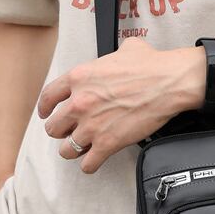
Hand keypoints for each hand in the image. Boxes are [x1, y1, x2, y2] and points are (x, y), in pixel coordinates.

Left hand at [37, 36, 205, 172]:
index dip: (45, 108)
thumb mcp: (124, 49)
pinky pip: (87, 164)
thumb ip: (111, 57)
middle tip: (70, 130)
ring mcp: (91, 125)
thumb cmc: (151, 66)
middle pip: (53, 127)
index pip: (47, 97)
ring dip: (73, 149)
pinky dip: (90, 164)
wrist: (169, 83)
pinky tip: (95, 159)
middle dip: (61, 130)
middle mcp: (79, 103)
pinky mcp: (107, 143)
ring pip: (66, 149)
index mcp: (79, 78)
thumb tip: (117, 56)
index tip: (46, 113)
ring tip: (82, 147)